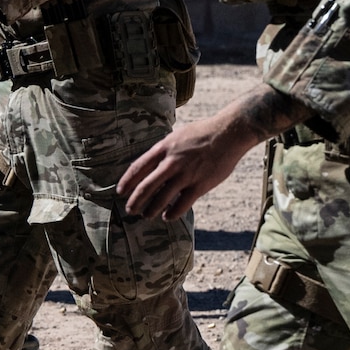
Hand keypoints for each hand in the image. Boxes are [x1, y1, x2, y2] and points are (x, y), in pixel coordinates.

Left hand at [118, 114, 248, 220]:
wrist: (229, 133)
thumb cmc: (203, 133)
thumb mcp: (178, 136)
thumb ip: (165, 150)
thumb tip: (153, 163)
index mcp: (164, 148)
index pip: (139, 167)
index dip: (127, 181)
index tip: (120, 191)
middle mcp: (172, 162)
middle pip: (146, 186)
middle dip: (135, 201)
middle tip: (130, 209)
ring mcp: (186, 175)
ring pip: (162, 198)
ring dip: (151, 209)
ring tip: (146, 215)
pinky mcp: (200, 185)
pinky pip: (182, 204)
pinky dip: (172, 213)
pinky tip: (168, 216)